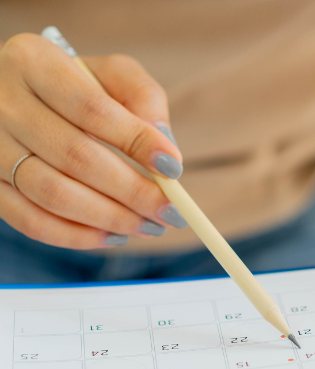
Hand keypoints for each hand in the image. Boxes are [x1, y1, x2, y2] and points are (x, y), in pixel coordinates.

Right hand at [0, 33, 186, 248]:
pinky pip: (30, 221)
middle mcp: (2, 104)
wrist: (20, 97)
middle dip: (133, 191)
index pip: (91, 109)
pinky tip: (114, 235)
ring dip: (111, 218)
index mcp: (33, 63)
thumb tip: (166, 150)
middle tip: (171, 211)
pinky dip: (78, 236)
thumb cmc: (76, 85)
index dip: (137, 142)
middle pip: (76, 157)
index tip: (173, 168)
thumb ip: (143, 98)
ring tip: (149, 225)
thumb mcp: (112, 74)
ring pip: (53, 194)